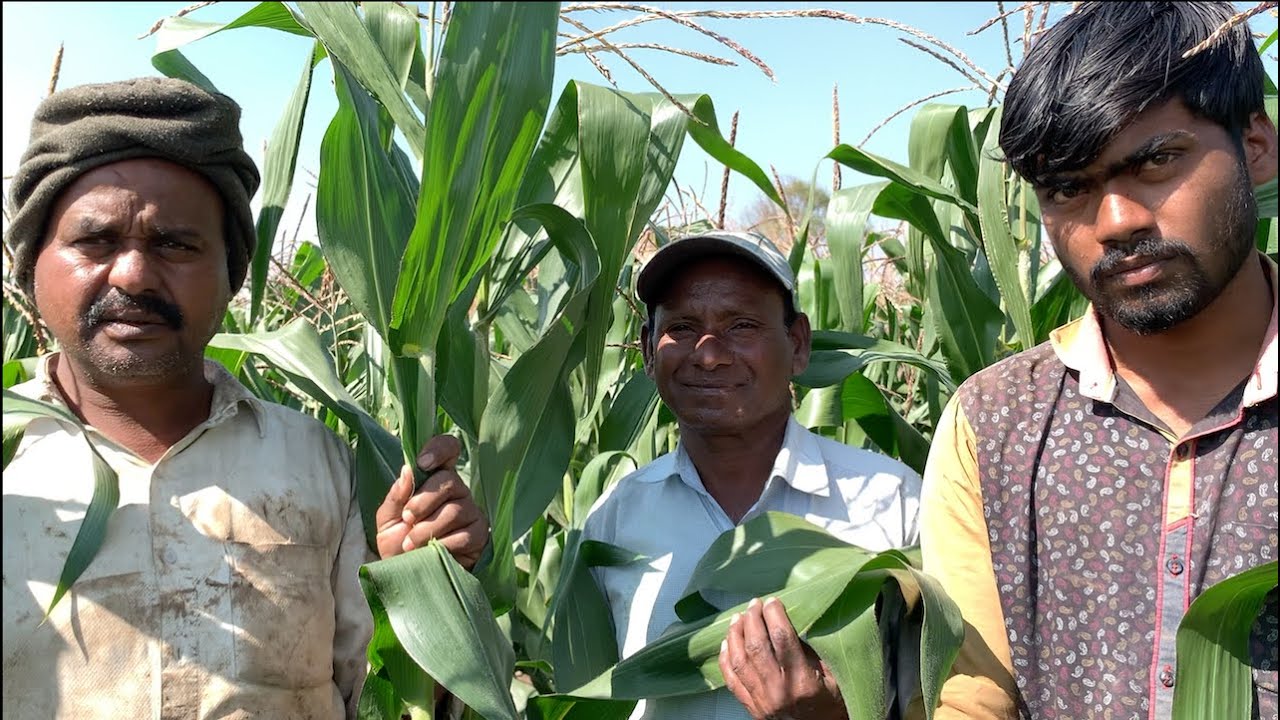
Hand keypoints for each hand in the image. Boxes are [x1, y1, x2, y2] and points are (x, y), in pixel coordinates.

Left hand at [375, 434, 488, 568]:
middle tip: (407, 519)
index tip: (422, 463)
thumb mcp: (387, 520)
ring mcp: (472, 513)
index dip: (439, 449)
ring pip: (455, 510)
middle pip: (450, 481)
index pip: (448, 449)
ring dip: (427, 528)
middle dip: (423, 501)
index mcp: (436, 481)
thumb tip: (407, 470)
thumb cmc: (398, 545)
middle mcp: (458, 492)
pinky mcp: (479, 536)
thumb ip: (396, 495)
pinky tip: (429, 552)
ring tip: (411, 544)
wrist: (407, 579)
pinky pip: (464, 534)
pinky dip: (441, 544)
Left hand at [719, 596, 846, 719]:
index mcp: (802, 681)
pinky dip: (726, 659)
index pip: (782, 639)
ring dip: (736, 635)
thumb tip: (788, 624)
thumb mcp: (832, 676)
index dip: (774, 615)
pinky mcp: (752, 708)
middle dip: (753, 620)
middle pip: (757, 646)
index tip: (772, 601)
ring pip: (740, 661)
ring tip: (738, 617)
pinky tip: (726, 643)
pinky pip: (732, 681)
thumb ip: (810, 652)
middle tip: (754, 604)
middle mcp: (778, 690)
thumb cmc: (831, 704)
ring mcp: (762, 700)